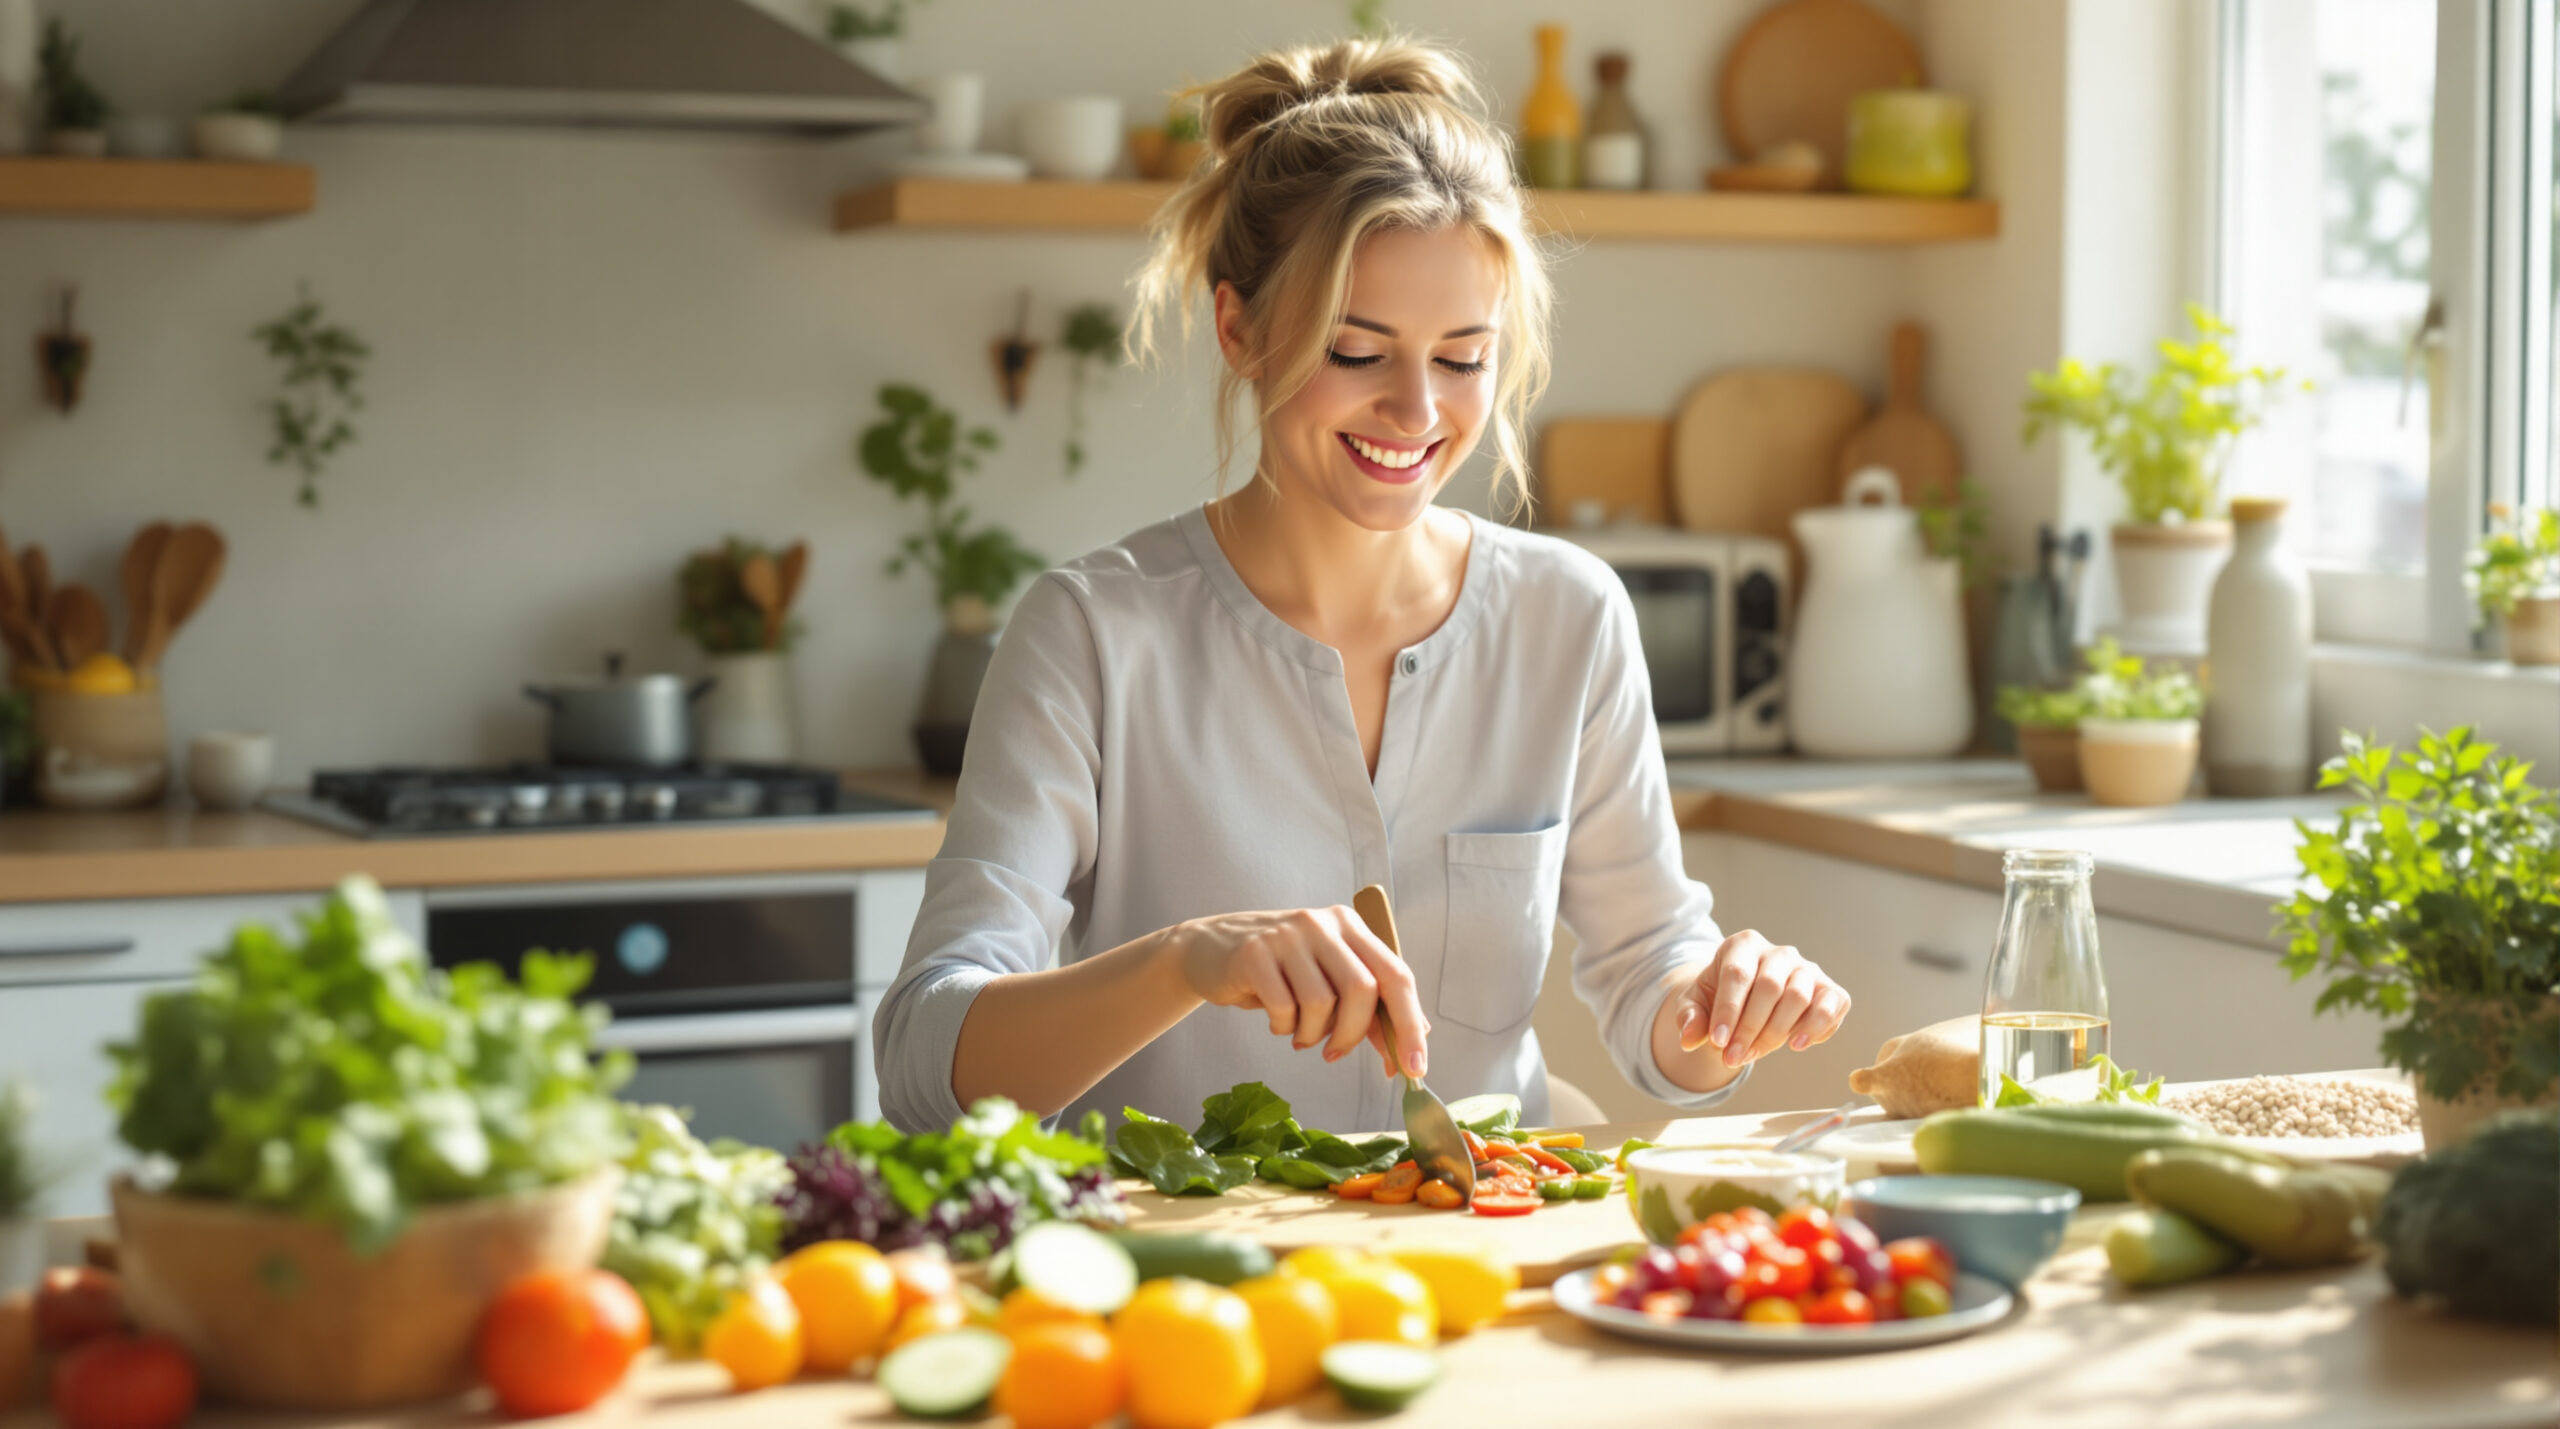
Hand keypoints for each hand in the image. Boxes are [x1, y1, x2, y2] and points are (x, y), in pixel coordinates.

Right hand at [1170, 905, 1430, 1076]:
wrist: (1210, 951)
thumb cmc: (1280, 971)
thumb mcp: (1328, 980)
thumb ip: (1371, 1007)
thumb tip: (1413, 1043)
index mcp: (1351, 926)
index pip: (1397, 975)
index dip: (1410, 1025)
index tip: (1415, 1067)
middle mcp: (1322, 924)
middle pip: (1362, 989)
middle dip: (1353, 1035)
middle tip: (1335, 1053)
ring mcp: (1287, 935)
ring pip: (1321, 1003)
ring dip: (1313, 1034)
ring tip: (1299, 1034)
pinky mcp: (1254, 954)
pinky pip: (1284, 1008)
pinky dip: (1283, 1027)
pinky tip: (1277, 1022)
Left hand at [1671, 930, 1849, 1068]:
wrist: (1746, 1002)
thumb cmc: (1719, 997)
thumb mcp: (1695, 1004)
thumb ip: (1689, 1017)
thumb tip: (1689, 1038)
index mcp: (1743, 945)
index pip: (1738, 974)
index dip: (1728, 1010)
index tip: (1718, 1042)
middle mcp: (1779, 952)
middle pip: (1769, 987)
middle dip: (1749, 1029)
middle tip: (1733, 1058)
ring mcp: (1807, 969)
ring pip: (1799, 997)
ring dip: (1776, 1033)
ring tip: (1753, 1054)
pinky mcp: (1829, 989)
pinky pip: (1833, 1005)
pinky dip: (1818, 1027)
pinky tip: (1796, 1045)